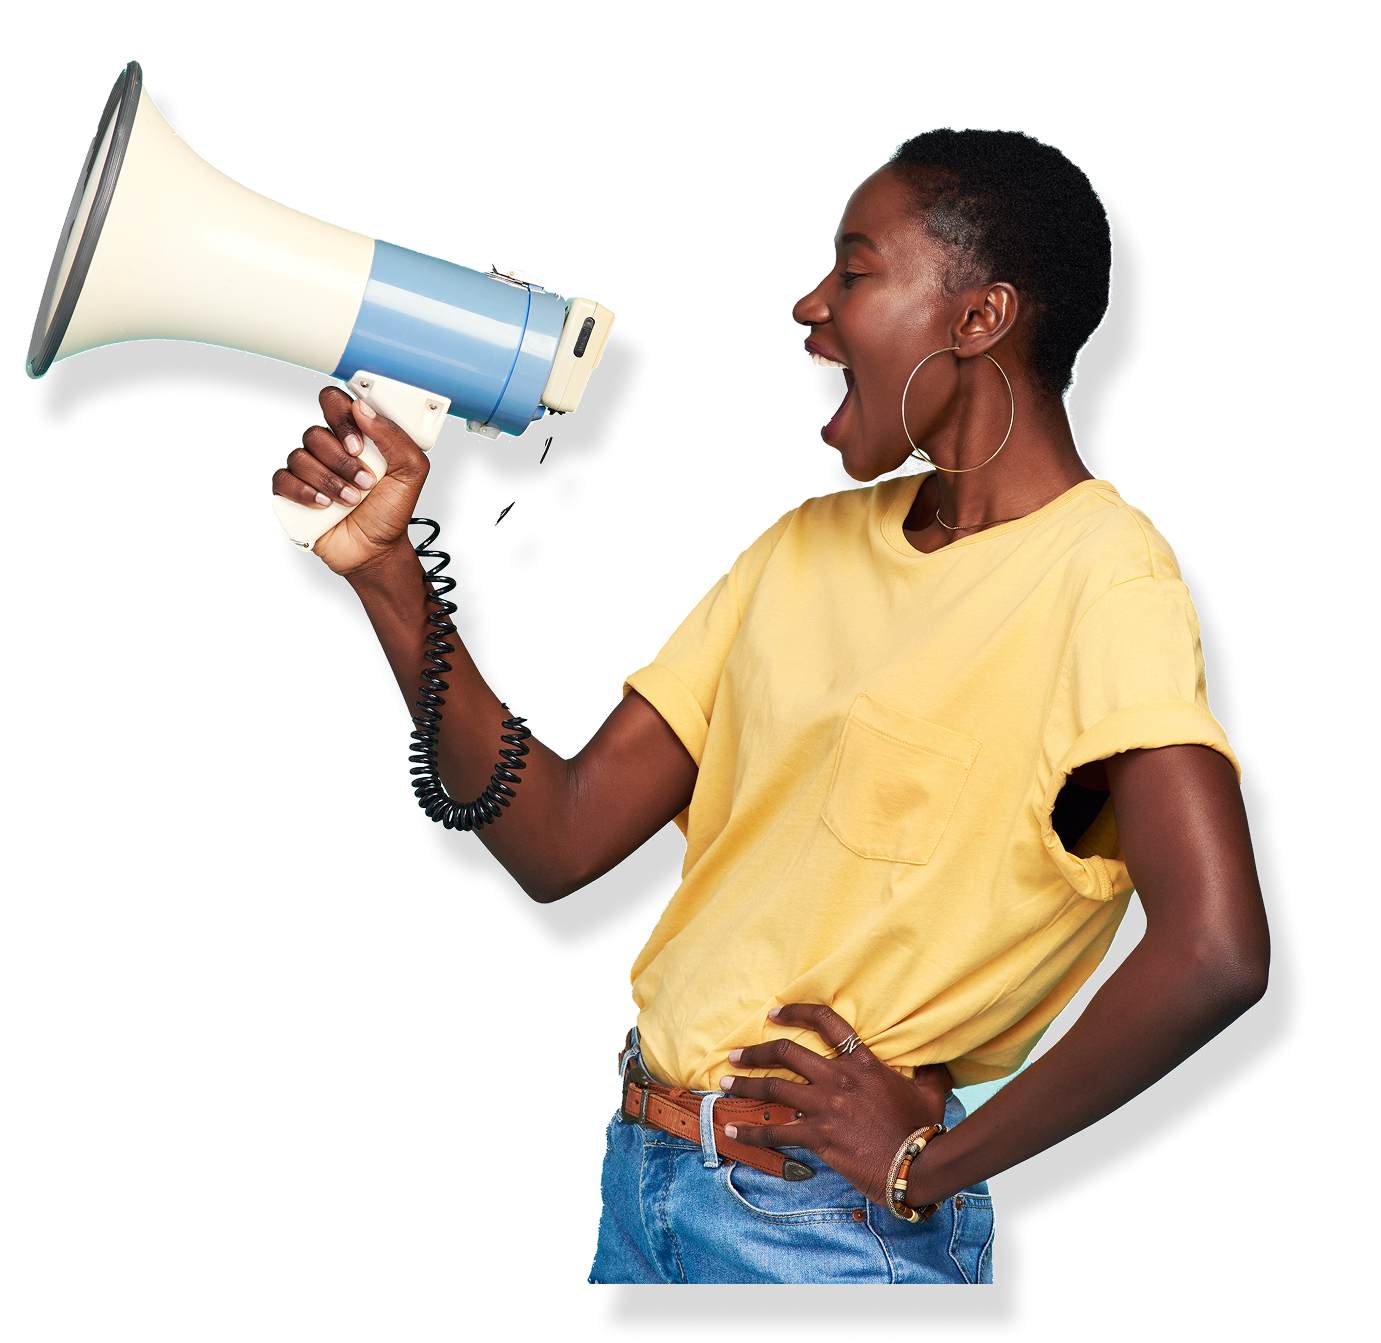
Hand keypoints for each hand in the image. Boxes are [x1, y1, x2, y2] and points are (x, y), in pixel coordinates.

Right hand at [271, 386, 431, 579]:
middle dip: (342, 462)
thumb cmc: (390, 511)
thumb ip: (394, 436)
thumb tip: (363, 409)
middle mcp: (328, 450)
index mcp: (353, 437)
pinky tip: (325, 505)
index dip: (342, 419)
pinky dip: (304, 492)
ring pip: (300, 457)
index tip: (359, 446)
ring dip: (329, 482)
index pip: (334, 404)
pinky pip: (283, 479)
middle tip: (364, 482)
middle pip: (315, 434)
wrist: (376, 550)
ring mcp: (308, 471)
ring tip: (351, 501)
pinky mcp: (292, 493)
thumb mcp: (410, 472)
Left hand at [717, 1004, 951, 1211]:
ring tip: (723, 1083)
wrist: (916, 1165)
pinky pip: (776, 1132)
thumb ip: (928, 1070)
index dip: (796, 1011)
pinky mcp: (818, 1136)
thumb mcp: (931, 1090)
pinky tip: (733, 1131)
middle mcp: (837, 1079)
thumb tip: (935, 1061)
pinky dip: (751, 1132)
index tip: (774, 1012)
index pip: (825, 1022)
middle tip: (736, 1053)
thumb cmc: (923, 1128)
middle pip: (786, 1053)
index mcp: (861, 1062)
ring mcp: (825, 1107)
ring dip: (745, 1084)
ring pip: (774, 1088)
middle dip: (756, 1051)